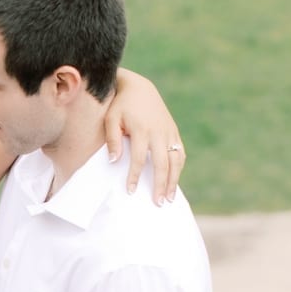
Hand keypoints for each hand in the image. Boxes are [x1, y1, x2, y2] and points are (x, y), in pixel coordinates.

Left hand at [104, 68, 185, 204]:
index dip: (134, 176)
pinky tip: (174, 181)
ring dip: (174, 180)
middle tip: (158, 203)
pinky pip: (180, 153)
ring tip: (169, 198)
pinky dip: (178, 168)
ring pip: (175, 160)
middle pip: (162, 163)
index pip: (139, 158)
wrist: (140, 88)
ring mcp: (169, 131)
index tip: (130, 191)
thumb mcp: (111, 118)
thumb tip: (113, 161)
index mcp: (142, 129)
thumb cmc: (121, 105)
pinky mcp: (174, 131)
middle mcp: (159, 131)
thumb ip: (112, 139)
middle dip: (160, 184)